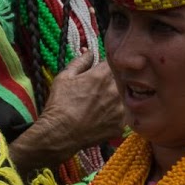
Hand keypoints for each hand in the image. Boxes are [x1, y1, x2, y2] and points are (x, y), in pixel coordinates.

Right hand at [9, 51, 123, 171]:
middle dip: (113, 81)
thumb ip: (80, 62)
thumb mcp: (64, 77)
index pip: (113, 63)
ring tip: (101, 104)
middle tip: (99, 89)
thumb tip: (89, 51)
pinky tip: (103, 117)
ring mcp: (121, 109)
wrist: (60, 133)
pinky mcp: (121, 125)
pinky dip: (117, 115)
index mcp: (102, 76)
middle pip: (122, 80)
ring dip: (117, 98)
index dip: (107, 65)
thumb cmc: (59, 104)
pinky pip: (124, 115)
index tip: (100, 71)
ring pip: (125, 97)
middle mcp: (115, 91)